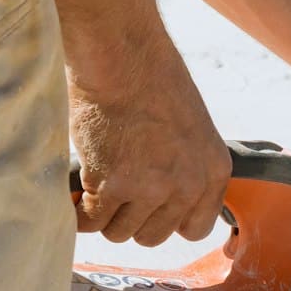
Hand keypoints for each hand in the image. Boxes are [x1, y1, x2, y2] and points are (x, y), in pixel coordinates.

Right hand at [69, 37, 230, 246]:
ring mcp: (151, 188)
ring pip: (119, 232)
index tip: (150, 207)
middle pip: (153, 236)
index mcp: (213, 171)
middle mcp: (187, 185)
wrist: (121, 54)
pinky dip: (79, 212)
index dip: (167, 220)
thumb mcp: (191, 127)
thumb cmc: (150, 78)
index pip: (196, 229)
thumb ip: (185, 167)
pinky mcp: (113, 185)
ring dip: (104, 213)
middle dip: (132, 218)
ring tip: (98, 182)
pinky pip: (91, 221)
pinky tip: (78, 191)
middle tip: (117, 189)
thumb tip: (164, 202)